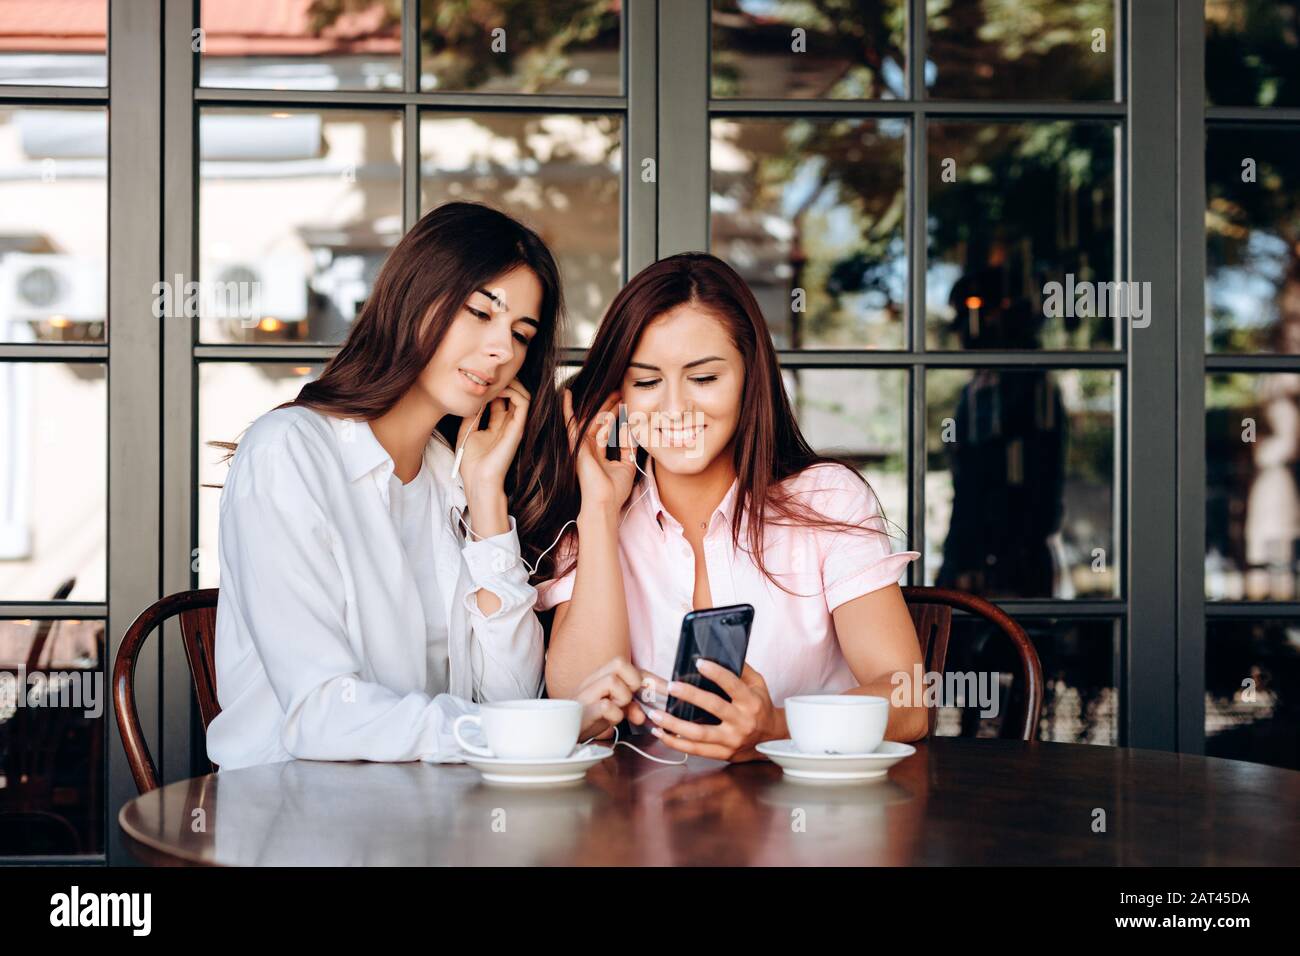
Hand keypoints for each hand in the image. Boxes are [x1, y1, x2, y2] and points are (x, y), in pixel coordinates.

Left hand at [457, 379, 530, 494]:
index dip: (494, 387)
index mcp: (497, 426)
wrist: (479, 480)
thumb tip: (474, 397)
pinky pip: (523, 402)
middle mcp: (508, 424)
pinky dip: (514, 391)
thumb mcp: (467, 431)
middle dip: (505, 381)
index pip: (501, 400)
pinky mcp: (518, 428)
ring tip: (496, 380)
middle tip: (491, 374)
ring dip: (511, 383)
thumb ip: (473, 414)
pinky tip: (498, 390)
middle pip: (514, 395)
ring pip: (523, 395)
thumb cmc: (472, 463)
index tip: (481, 380)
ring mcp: (515, 426)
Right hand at [565, 388, 635, 518]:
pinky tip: (567, 395)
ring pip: (591, 420)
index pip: (607, 431)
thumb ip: (629, 449)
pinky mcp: (576, 445)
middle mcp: (588, 449)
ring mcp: (581, 447)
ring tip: (612, 391)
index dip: (616, 418)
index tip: (625, 406)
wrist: (604, 502)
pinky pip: (570, 423)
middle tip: (620, 393)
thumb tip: (633, 433)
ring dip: (601, 405)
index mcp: (599, 455)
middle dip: (610, 407)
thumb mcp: (627, 466)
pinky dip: (567, 409)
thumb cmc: (614, 490)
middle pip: (600, 422)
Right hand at [571, 657, 665, 740]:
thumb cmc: (589, 719)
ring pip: (612, 681)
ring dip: (623, 698)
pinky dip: (614, 714)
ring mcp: (586, 694)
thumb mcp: (613, 711)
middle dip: (633, 681)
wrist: (562, 733)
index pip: (628, 666)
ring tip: (619, 710)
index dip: (650, 677)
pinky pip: (605, 706)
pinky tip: (611, 721)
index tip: (667, 689)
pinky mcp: (583, 711)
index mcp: (600, 677)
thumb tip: (642, 714)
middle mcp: (592, 680)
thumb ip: (629, 708)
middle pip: (619, 663)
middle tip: (632, 699)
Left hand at [645, 662, 776, 761]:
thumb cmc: (760, 707)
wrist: (770, 738)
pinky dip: (676, 743)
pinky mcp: (722, 753)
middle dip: (690, 696)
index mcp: (751, 702)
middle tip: (671, 686)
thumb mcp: (758, 684)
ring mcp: (731, 740)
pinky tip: (661, 733)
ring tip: (656, 714)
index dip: (716, 673)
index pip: (732, 684)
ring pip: (699, 734)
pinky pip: (696, 750)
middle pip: (713, 707)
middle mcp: (741, 721)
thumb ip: (742, 669)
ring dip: (674, 724)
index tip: (699, 663)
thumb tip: (721, 651)